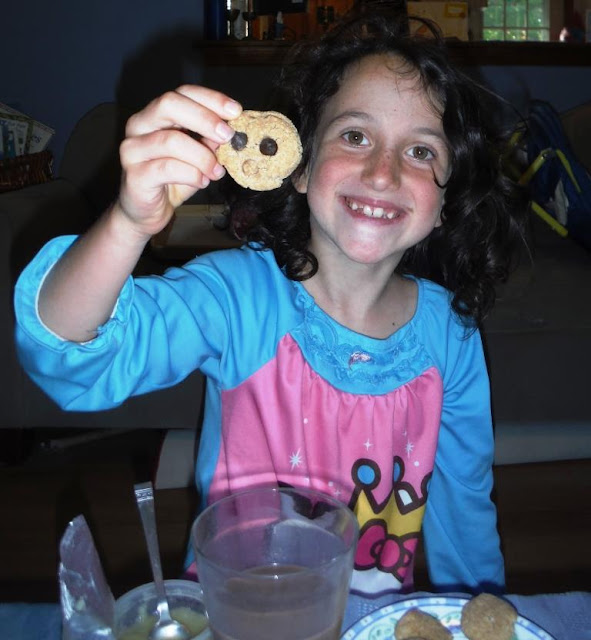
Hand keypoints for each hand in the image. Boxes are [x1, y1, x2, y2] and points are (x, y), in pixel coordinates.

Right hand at [116, 85, 241, 237]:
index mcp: (156, 115)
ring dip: (202, 156)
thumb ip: (210, 141)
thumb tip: (233, 131)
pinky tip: (202, 182)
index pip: (182, 93)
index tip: (235, 111)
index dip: (210, 98)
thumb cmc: (172, 180)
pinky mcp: (134, 174)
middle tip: (227, 136)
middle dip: (204, 118)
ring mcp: (133, 149)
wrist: (147, 212)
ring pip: (171, 140)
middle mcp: (140, 125)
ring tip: (217, 171)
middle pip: (169, 104)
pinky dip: (191, 175)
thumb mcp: (197, 157)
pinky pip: (167, 168)